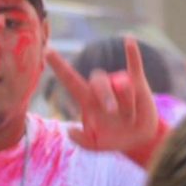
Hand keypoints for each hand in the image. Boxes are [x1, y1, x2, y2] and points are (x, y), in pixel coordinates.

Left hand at [47, 36, 166, 167]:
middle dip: (106, 96)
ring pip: (121, 83)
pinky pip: (135, 65)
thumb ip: (80, 141)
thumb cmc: (111, 139)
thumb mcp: (93, 145)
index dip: (59, 66)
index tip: (47, 51)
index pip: (70, 79)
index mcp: (87, 100)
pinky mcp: (138, 83)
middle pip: (98, 81)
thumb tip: (70, 130)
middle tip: (113, 112)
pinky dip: (132, 53)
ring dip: (127, 101)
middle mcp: (101, 88)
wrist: (137, 140)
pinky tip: (128, 39)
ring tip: (130, 116)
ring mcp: (120, 84)